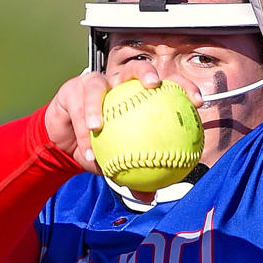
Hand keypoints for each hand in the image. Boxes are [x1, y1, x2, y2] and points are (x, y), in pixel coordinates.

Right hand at [43, 68, 202, 173]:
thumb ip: (134, 177)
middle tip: (153, 85)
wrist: (64, 145)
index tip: (197, 102)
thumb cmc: (98, 148)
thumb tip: (151, 196)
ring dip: (96, 106)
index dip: (184, 87)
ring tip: (99, 126)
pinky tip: (88, 151)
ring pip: (96, 86)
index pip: (166, 84)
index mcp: (137, 95)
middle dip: (145, 71)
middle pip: (135, 66)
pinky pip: (76, 109)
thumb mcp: (117, 164)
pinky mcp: (70, 90)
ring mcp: (93, 83)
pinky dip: (82, 131)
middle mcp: (117, 83)